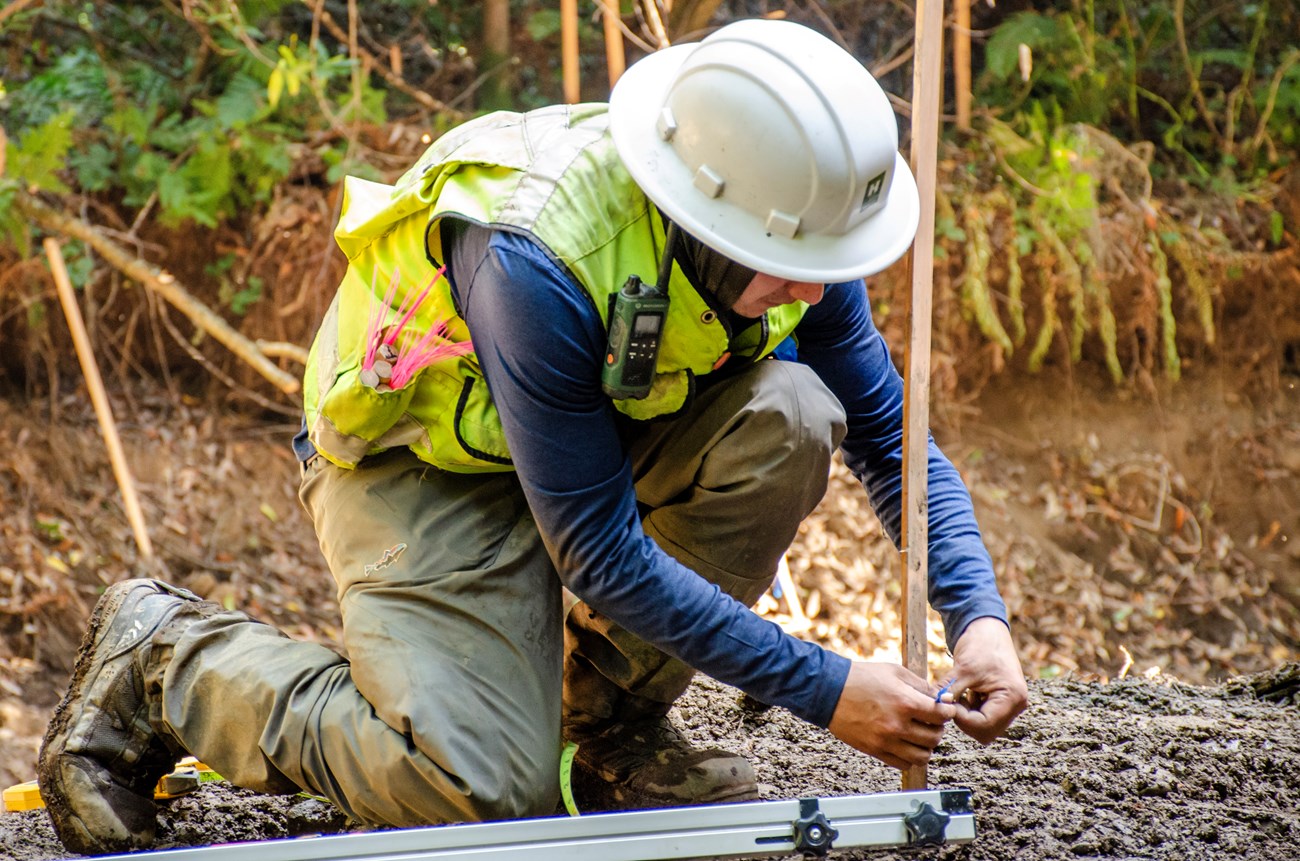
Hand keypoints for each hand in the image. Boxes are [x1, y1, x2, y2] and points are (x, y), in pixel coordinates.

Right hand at [828, 662, 955, 768]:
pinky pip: (904, 764)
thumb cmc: (861, 677)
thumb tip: (943, 698)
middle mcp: (897, 724)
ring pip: (922, 756)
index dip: (947, 712)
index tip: (944, 709)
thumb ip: (921, 685)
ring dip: (926, 746)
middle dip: (938, 729)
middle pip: (935, 738)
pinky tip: (906, 743)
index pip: (942, 715)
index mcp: (905, 702)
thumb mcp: (894, 672)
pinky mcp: (875, 750)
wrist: (829, 690)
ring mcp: (886, 740)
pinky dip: (910, 757)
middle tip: (931, 721)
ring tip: (920, 735)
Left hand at [947, 617, 1028, 743]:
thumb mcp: (963, 669)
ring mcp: (1009, 705)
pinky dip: (969, 710)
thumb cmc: (980, 644)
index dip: (962, 718)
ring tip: (958, 693)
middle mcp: (1016, 705)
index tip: (947, 701)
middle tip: (951, 699)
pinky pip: (983, 717)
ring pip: (983, 727)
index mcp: (1012, 697)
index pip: (985, 725)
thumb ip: (950, 691)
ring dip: (966, 715)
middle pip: (986, 731)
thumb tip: (935, 708)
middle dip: (964, 719)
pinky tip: (963, 693)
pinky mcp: (1000, 702)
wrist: (987, 628)